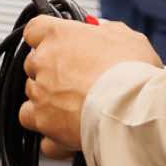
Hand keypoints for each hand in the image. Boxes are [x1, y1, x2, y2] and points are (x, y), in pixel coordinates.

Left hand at [19, 17, 160, 159]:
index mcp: (58, 36)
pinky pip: (39, 129)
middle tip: (74, 79)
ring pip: (32, 97)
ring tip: (74, 108)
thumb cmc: (132, 70)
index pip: (35, 30)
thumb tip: (103, 31)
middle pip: (33, 65)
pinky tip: (70, 134)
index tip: (58, 45)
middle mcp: (43, 64)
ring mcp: (41, 96)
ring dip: (48, 102)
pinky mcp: (45, 125)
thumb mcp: (126, 37)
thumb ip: (107, 31)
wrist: (133, 109)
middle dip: (49, 72)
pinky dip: (52, 135)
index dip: (46, 39)